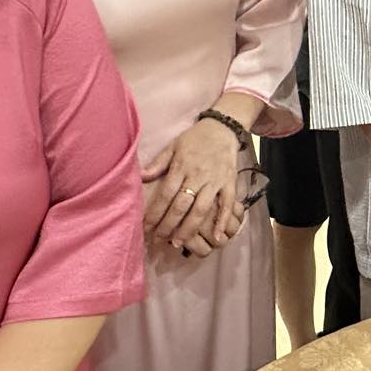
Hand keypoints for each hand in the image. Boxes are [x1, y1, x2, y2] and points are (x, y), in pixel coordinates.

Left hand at [144, 118, 245, 256]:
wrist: (223, 128)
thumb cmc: (195, 138)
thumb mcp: (173, 146)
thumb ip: (158, 164)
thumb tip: (140, 177)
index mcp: (181, 167)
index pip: (166, 194)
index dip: (156, 212)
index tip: (146, 227)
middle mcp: (197, 176)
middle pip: (181, 205)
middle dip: (169, 225)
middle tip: (160, 240)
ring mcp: (215, 181)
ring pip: (201, 209)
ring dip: (190, 228)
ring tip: (179, 243)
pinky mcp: (229, 183)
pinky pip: (227, 205)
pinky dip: (223, 221)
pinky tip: (216, 236)